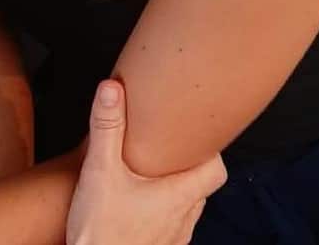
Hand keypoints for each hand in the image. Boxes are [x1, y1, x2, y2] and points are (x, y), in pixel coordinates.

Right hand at [66, 80, 226, 244]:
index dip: (211, 152)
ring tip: (151, 174)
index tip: (196, 136)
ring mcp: (173, 241)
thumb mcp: (100, 172)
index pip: (217, 172)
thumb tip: (112, 89)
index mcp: (179, 197)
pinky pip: (170, 228)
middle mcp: (183, 221)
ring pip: (186, 209)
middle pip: (200, 187)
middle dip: (186, 167)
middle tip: (168, 148)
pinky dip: (160, 213)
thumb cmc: (100, 232)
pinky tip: (137, 205)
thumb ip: (107, 128)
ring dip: (173, 191)